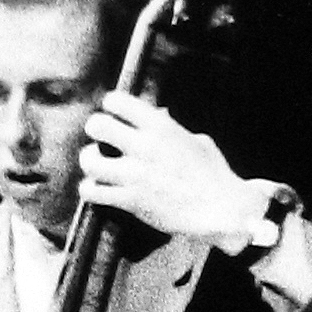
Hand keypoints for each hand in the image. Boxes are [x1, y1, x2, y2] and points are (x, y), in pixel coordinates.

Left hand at [79, 89, 265, 248]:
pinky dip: (90, 190)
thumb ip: (172, 130)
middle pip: (97, 125)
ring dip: (90, 161)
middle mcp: (144, 146)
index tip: (114, 115)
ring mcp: (136, 174)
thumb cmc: (214, 176)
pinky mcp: (132, 201)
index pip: (117, 101)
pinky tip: (96, 190)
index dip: (111, 106)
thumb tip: (160, 118)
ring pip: (90, 160)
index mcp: (160, 126)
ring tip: (97, 166)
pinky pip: (94, 191)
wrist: (222, 210)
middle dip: (96, 130)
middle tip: (102, 140)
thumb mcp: (197, 142)